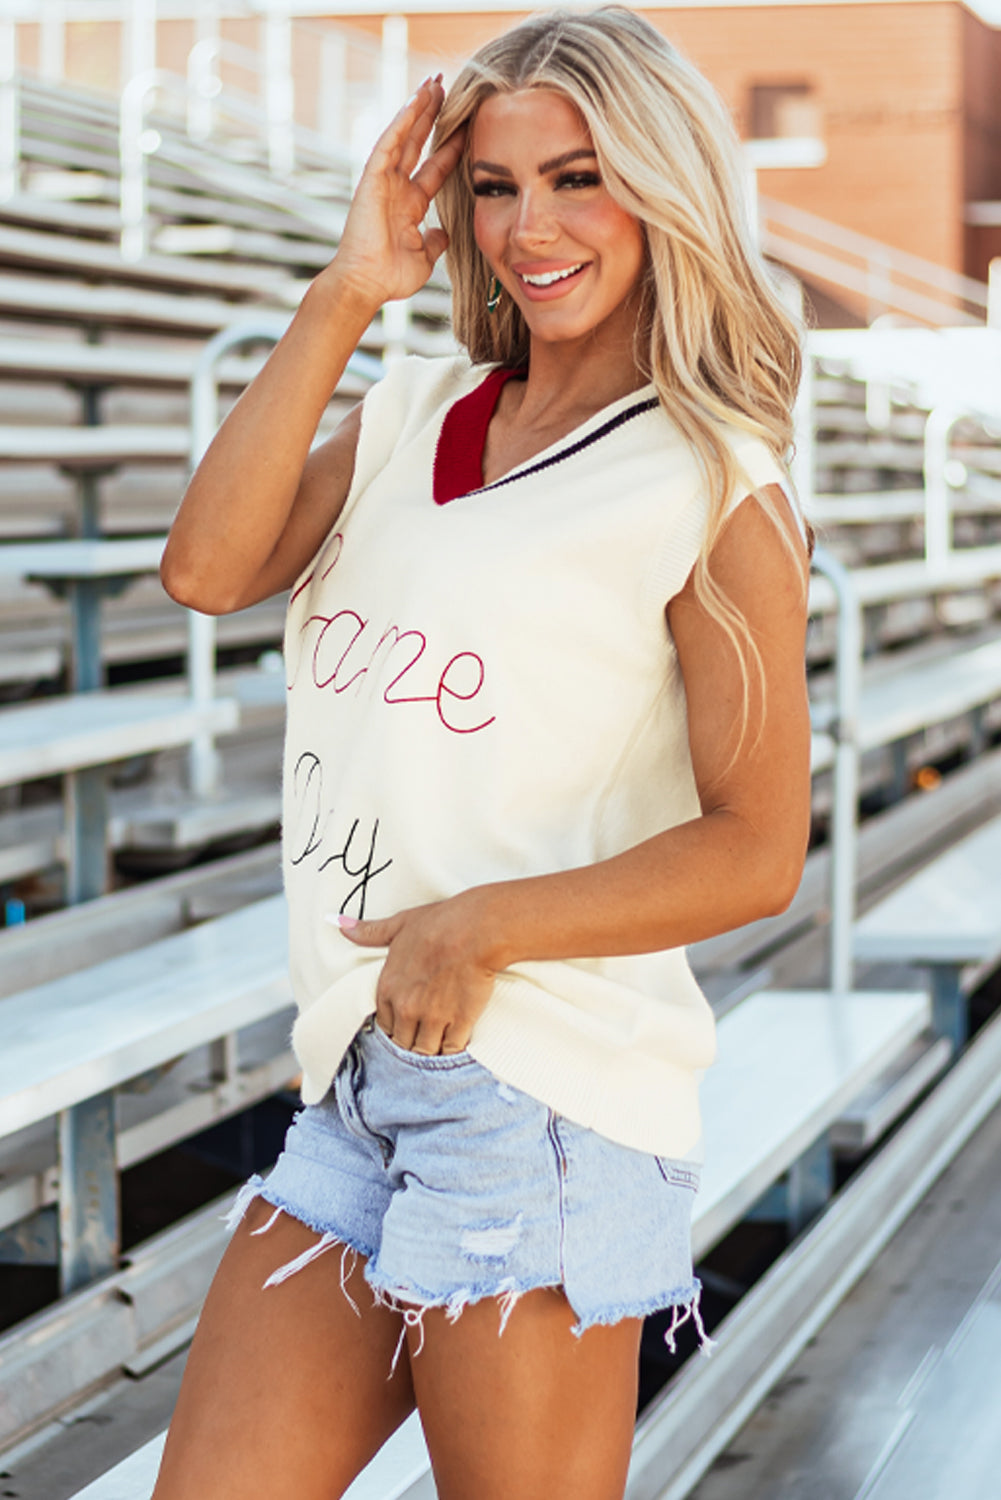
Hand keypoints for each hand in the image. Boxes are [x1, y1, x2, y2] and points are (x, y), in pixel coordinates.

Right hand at [330, 76, 465, 308]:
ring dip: (418, 109)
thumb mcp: (425, 257)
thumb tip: (445, 232)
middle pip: (418, 142)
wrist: (366, 286)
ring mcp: (383, 181)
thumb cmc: (391, 277)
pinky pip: (389, 144)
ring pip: (403, 135)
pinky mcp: (371, 179)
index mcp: (410, 204)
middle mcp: (396, 187)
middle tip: (446, 87)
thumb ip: (436, 241)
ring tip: (432, 83)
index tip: (468, 126)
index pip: (435, 167)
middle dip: (432, 115)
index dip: (451, 146)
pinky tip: (416, 102)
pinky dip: (402, 122)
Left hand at [330, 892, 497, 1054]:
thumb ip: (370, 932)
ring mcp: (432, 1019)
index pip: (384, 1024)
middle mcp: (406, 1008)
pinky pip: (451, 1050)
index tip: (406, 1021)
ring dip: (432, 1048)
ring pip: (425, 1051)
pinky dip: (453, 1049)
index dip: (396, 1024)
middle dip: (412, 1040)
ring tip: (440, 1040)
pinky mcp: (459, 1024)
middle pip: (403, 1042)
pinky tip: (457, 1039)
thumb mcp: (400, 924)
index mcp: (389, 988)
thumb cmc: (441, 923)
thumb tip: (340, 923)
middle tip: (424, 1033)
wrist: (477, 930)